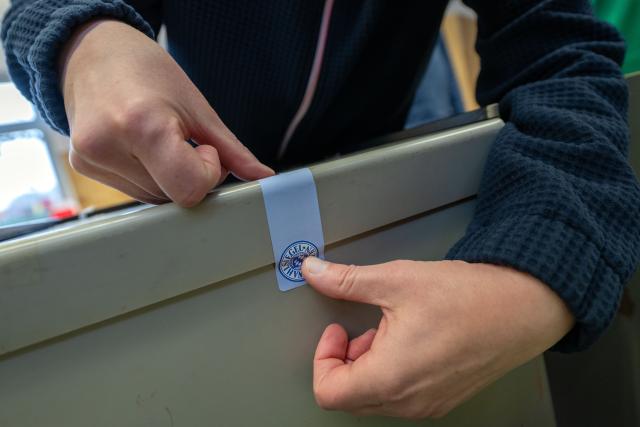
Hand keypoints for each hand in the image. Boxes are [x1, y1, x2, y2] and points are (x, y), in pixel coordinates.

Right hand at [60, 20, 273, 205]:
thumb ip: (232, 149)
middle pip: (172, 196)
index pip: (189, 189)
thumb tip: (262, 175)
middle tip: (184, 141)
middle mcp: (107, 146)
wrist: (93, 52)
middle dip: (190, 176)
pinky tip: (142, 147)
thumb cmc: (147, 71)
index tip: (203, 148)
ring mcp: (90, 159)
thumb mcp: (198, 107)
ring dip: (169, 179)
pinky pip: (134, 192)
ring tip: (160, 139)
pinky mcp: (82, 166)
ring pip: (154, 199)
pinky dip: (150, 177)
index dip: (207, 173)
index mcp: (141, 125)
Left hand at [301, 258, 573, 418]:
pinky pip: (400, 396)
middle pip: (349, 396)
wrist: (522, 307)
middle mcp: (408, 401)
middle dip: (345, 360)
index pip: (328, 392)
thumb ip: (346, 280)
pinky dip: (391, 371)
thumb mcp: (396, 281)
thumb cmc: (468, 298)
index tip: (337, 329)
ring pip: (374, 397)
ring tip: (390, 329)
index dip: (323, 358)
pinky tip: (410, 339)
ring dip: (369, 364)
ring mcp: (428, 405)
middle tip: (362, 327)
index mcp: (391, 378)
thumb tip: (314, 272)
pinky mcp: (442, 399)